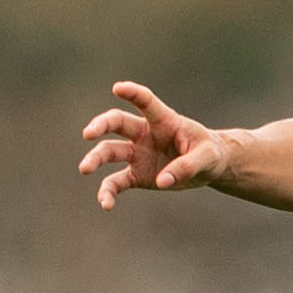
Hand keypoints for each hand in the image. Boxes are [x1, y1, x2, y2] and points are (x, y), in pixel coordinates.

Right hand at [78, 82, 236, 208]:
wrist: (207, 167)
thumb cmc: (209, 153)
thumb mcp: (207, 158)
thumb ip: (187, 166)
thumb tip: (162, 180)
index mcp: (163, 121)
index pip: (146, 102)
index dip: (132, 93)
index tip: (117, 88)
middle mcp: (144, 134)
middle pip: (117, 123)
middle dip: (101, 126)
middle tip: (88, 134)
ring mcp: (137, 154)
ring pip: (109, 151)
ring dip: (95, 159)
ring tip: (84, 169)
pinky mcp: (136, 174)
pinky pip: (116, 182)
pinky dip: (108, 192)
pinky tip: (106, 205)